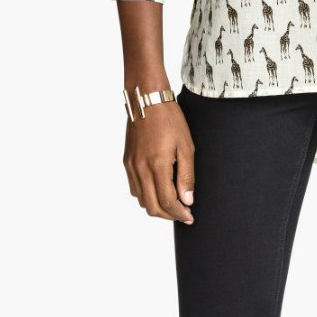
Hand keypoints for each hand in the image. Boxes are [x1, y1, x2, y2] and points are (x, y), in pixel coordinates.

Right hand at [123, 102, 195, 223]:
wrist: (147, 99)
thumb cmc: (169, 119)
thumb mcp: (186, 145)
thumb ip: (186, 175)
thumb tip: (187, 200)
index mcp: (157, 165)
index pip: (167, 202)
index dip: (179, 213)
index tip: (189, 217)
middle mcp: (140, 169)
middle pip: (152, 207)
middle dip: (169, 215)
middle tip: (183, 213)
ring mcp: (131, 166)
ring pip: (142, 200)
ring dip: (157, 206)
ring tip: (173, 201)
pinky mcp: (127, 162)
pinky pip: (134, 188)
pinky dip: (146, 195)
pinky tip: (158, 188)